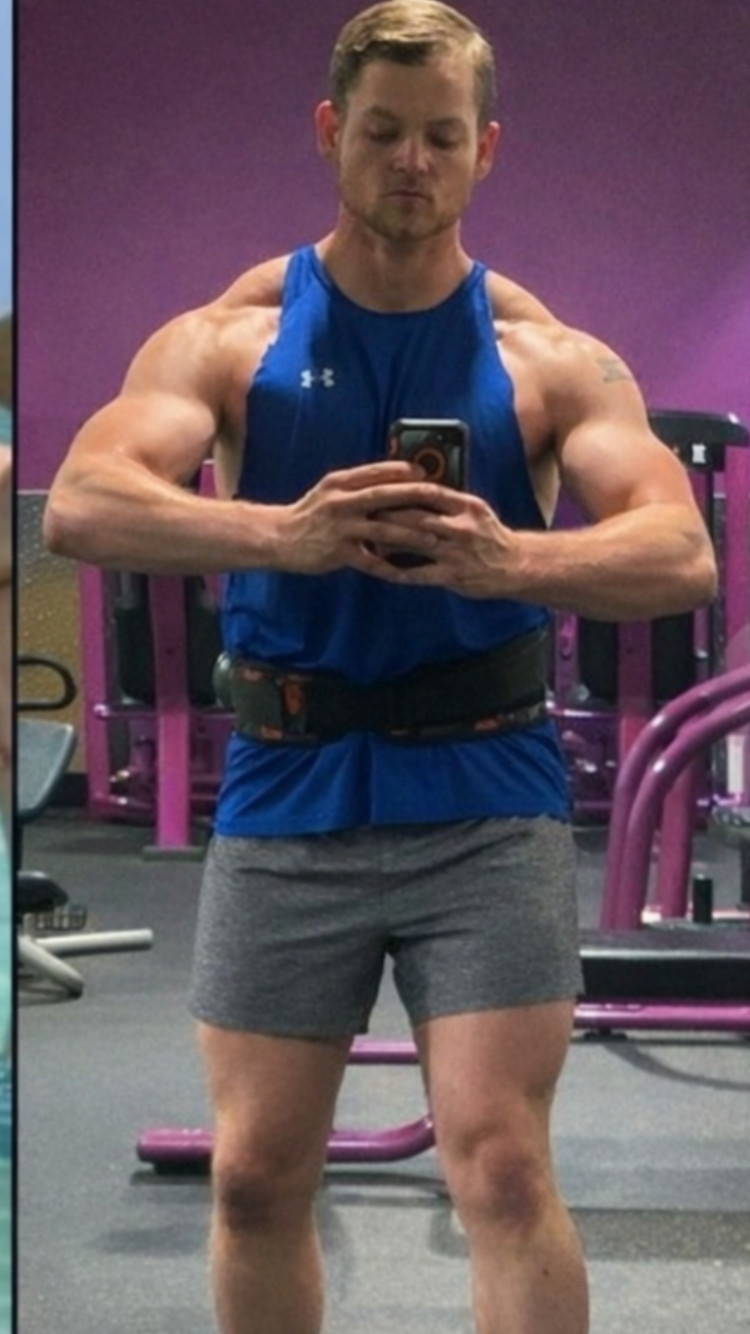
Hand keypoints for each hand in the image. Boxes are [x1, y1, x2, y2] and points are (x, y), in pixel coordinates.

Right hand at [277, 461, 442, 573]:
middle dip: (414, 495)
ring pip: (382, 528)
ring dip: (410, 533)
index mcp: (340, 483)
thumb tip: (390, 480)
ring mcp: (340, 528)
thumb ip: (356, 486)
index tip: (425, 471)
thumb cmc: (310, 514)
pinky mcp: (338, 552)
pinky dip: (389, 567)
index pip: (376, 471)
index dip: (402, 470)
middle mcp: (341, 502)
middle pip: (383, 495)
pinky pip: (370, 562)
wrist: (278, 537)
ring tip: (434, 538)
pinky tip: (407, 572)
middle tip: (440, 497)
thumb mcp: (330, 491)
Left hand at [360, 485, 525, 598]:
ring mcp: (457, 553)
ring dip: (388, 541)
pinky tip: (380, 570)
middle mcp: (462, 527)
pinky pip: (419, 574)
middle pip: (417, 516)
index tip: (381, 489)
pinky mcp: (454, 576)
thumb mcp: (475, 511)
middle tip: (363, 512)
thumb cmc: (490, 536)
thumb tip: (415, 490)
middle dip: (387, 514)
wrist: (516, 566)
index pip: (430, 491)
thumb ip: (448, 503)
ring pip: (415, 543)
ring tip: (366, 538)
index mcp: (467, 506)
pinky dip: (397, 572)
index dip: (402, 490)